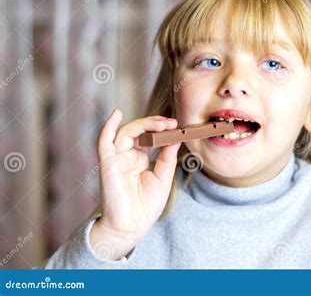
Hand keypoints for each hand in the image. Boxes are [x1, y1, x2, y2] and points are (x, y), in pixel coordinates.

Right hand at [90, 109, 180, 259]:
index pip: (149, 137)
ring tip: (161, 123)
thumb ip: (168, 158)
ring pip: (126, 132)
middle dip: (155, 124)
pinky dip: (108, 127)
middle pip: (138, 131)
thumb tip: (176, 137)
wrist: (132, 227)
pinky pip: (104, 142)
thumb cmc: (146, 206)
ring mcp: (117, 159)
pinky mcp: (108, 164)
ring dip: (143, 124)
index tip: (176, 125)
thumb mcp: (163, 178)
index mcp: (140, 159)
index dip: (161, 128)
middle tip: (172, 122)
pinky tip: (116, 114)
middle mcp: (127, 156)